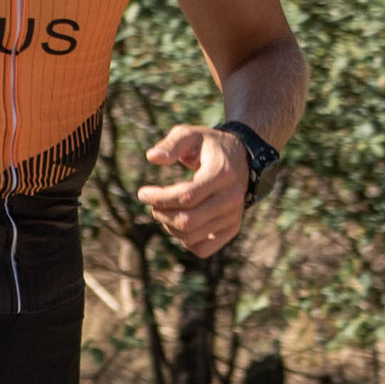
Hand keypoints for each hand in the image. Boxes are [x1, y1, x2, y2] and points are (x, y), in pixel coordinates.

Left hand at [136, 124, 255, 258]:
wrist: (241, 159)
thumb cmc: (209, 146)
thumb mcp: (190, 134)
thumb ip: (171, 144)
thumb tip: (152, 157)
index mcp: (222, 173)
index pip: (186, 196)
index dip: (159, 198)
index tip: (143, 193)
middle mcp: (232, 197)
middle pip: (187, 221)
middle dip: (161, 214)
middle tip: (153, 204)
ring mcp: (234, 216)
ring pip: (191, 237)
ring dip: (169, 226)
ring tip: (164, 210)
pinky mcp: (231, 229)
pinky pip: (202, 249)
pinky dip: (185, 241)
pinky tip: (180, 221)